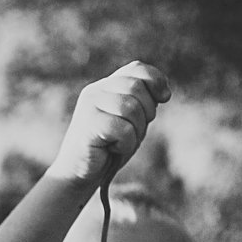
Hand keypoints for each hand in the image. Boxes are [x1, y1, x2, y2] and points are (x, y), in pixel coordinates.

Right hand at [45, 61, 171, 188]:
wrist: (77, 173)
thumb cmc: (107, 148)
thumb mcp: (130, 122)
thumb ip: (143, 103)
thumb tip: (164, 93)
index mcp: (105, 86)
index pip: (136, 68)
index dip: (156, 80)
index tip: (164, 98)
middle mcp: (95, 91)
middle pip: (137, 88)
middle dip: (146, 113)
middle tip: (132, 132)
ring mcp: (89, 106)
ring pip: (132, 108)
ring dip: (135, 132)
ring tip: (120, 143)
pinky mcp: (89, 125)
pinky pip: (123, 129)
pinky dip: (125, 144)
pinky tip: (111, 150)